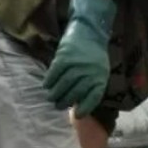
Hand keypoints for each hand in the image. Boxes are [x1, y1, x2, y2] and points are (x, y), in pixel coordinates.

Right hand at [43, 0, 115, 115]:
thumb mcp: (100, 72)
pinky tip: (46, 86)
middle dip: (65, 101)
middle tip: (57, 106)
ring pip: (63, 84)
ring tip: (51, 98)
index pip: (93, 98)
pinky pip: (54, 73)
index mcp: (100, 79)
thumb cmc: (95, 56)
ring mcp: (76, 65)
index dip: (85, 108)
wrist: (89, 33)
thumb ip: (92, 86)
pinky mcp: (64, 57)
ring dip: (55, 93)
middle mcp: (89, 74)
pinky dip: (49, 81)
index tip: (77, 115)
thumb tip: (79, 103)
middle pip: (75, 93)